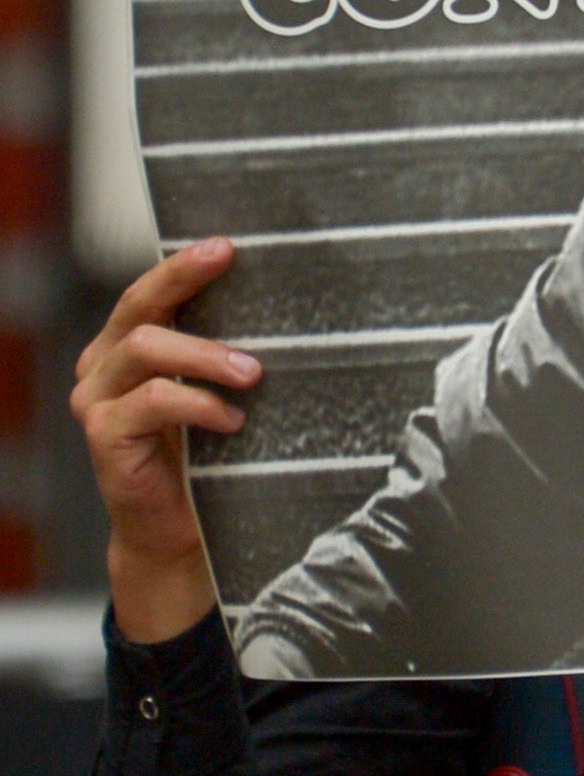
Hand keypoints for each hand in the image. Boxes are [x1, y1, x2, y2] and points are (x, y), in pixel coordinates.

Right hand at [71, 239, 259, 642]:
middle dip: (185, 284)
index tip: (226, 247)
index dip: (182, 266)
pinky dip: (197, 404)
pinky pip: (152, 402)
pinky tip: (232, 419)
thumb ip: (230, 356)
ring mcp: (98, 400)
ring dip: (206, 355)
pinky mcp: (104, 436)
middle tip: (233, 271)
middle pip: (139, 309)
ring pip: (146, 349)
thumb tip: (293, 312)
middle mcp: (104, 366)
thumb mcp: (219, 395)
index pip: (150, 293)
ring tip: (253, 374)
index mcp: (129, 346)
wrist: (178, 528)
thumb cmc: (207, 455)